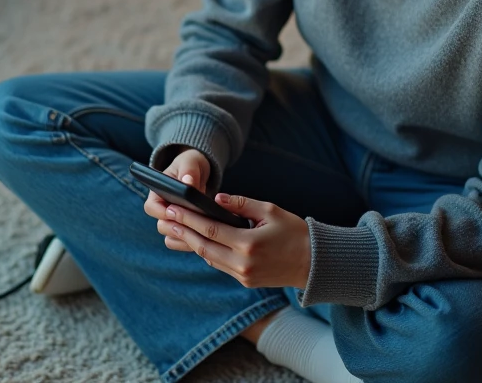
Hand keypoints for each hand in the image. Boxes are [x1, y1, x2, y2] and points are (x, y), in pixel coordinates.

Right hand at [142, 149, 209, 251]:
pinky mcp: (184, 228)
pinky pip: (183, 242)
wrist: (197, 172)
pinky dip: (192, 243)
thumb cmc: (190, 165)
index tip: (178, 213)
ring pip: (172, 237)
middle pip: (162, 226)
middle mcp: (162, 209)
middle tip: (196, 226)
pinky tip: (207, 239)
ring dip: (186, 238)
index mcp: (157, 193)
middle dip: (177, 228)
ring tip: (204, 234)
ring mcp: (173, 221)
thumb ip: (188, 171)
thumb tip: (188, 182)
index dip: (163, 213)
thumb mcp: (190, 163)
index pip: (152, 208)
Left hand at [158, 193, 312, 289]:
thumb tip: (215, 199)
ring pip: (209, 257)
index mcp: (248, 244)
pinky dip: (207, 252)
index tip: (173, 209)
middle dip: (183, 231)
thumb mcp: (269, 211)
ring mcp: (243, 275)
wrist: (315, 263)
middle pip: (203, 246)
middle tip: (166, 218)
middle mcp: (242, 263)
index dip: (188, 219)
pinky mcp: (245, 281)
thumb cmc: (294, 232)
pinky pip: (220, 265)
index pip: (210, 230)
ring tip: (176, 228)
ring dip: (191, 243)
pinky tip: (197, 241)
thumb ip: (241, 204)